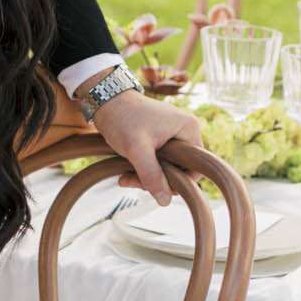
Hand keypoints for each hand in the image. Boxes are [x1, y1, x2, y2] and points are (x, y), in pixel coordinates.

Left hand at [87, 89, 203, 204]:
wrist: (104, 100)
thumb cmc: (121, 117)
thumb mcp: (136, 149)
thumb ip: (151, 175)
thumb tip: (165, 200)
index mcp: (188, 129)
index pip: (197, 167)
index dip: (179, 182)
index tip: (157, 187)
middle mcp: (184, 131)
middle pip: (180, 169)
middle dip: (157, 180)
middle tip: (133, 181)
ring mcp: (171, 135)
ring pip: (166, 168)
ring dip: (146, 177)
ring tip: (125, 177)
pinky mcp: (158, 138)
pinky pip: (156, 162)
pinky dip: (142, 170)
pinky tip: (125, 174)